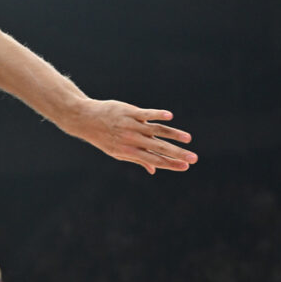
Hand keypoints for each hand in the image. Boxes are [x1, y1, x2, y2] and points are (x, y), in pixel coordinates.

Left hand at [71, 100, 196, 173]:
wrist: (85, 119)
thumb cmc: (103, 137)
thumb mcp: (117, 152)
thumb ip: (137, 159)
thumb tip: (154, 169)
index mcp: (129, 151)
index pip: (155, 159)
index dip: (171, 163)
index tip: (186, 166)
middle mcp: (132, 140)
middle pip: (159, 147)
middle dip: (177, 154)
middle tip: (194, 158)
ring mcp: (131, 125)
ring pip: (156, 130)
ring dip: (173, 135)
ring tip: (188, 139)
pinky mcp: (130, 112)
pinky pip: (146, 114)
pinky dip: (157, 115)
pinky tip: (169, 116)